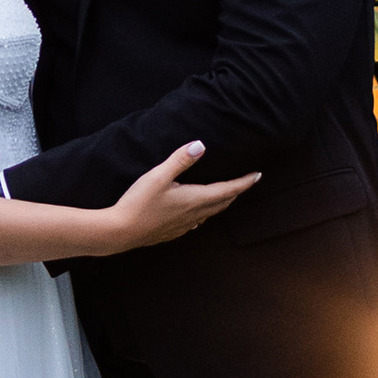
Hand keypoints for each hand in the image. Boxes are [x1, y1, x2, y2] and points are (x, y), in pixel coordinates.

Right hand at [102, 141, 259, 252]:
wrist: (120, 232)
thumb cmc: (138, 203)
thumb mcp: (158, 176)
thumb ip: (180, 160)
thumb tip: (200, 145)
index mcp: (194, 199)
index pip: (227, 190)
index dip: (244, 183)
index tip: (258, 176)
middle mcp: (193, 214)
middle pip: (222, 203)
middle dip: (235, 192)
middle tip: (245, 183)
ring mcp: (183, 226)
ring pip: (210, 214)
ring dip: (221, 204)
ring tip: (226, 196)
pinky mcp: (172, 232)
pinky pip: (196, 222)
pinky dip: (204, 214)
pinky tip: (197, 215)